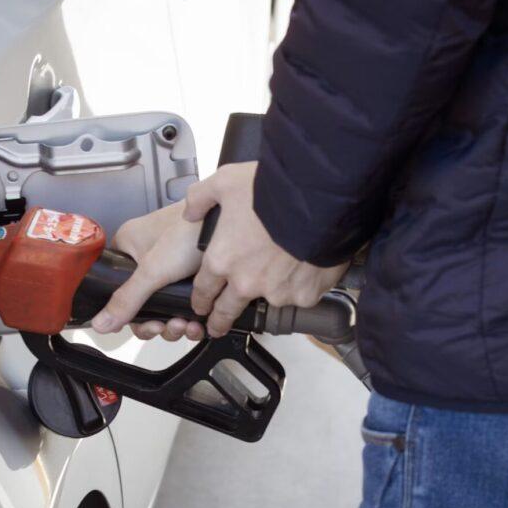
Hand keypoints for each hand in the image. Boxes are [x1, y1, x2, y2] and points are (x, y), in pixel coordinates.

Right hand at [90, 202, 206, 340]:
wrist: (232, 223)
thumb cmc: (192, 231)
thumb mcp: (153, 270)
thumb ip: (127, 299)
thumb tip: (101, 324)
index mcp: (127, 247)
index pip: (116, 289)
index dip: (129, 314)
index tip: (146, 324)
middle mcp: (146, 257)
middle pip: (142, 303)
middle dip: (157, 322)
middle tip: (169, 326)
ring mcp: (170, 267)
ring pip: (164, 307)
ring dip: (175, 324)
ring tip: (188, 325)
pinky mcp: (191, 273)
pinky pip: (183, 303)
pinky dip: (190, 318)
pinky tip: (198, 323)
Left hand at [183, 162, 347, 336]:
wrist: (317, 200)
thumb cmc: (272, 190)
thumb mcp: (225, 182)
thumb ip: (201, 198)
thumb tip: (191, 212)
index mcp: (222, 259)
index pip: (203, 290)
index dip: (200, 299)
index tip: (201, 305)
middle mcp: (246, 281)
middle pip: (226, 311)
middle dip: (219, 321)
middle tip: (218, 326)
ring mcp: (276, 292)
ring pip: (268, 301)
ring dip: (269, 292)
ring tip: (279, 275)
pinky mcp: (304, 295)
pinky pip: (300, 296)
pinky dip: (301, 285)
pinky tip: (304, 266)